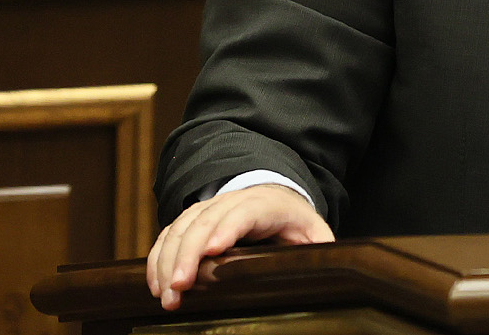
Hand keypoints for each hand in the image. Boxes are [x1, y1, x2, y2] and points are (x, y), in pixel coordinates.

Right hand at [146, 184, 333, 310]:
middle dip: (187, 256)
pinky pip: (169, 234)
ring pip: (181, 228)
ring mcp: (208, 208)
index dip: (227, 229)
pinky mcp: (192, 219)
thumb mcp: (312, 229)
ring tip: (167, 295)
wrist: (274, 194)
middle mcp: (232, 201)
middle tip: (179, 288)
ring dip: (168, 261)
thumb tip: (333, 260)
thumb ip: (320, 243)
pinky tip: (155, 284)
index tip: (213, 250)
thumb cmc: (292, 218)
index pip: (243, 213)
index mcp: (264, 204)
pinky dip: (158, 257)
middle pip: (204, 223)